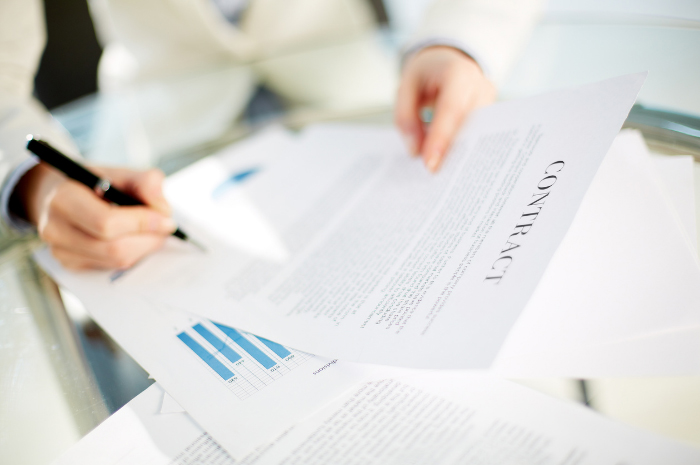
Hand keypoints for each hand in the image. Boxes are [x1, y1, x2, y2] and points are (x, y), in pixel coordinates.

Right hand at [16, 163, 175, 269]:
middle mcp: (55, 228)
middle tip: (164, 228)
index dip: (141, 223)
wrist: (67, 194)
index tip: (166, 219)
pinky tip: (133, 239)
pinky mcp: (70, 265)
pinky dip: (131, 255)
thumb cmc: (99, 183)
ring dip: (143, 248)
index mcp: (64, 199)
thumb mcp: (122, 173)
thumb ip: (147, 183)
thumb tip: (163, 210)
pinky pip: (112, 268)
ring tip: (150, 232)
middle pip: (113, 248)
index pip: (106, 222)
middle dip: (148, 239)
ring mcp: (60, 251)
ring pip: (116, 261)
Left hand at [395, 46, 495, 171]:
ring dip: (459, 156)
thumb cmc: (426, 74)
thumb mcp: (407, 85)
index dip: (441, 139)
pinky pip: (476, 137)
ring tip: (443, 179)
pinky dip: (462, 151)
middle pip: (469, 126)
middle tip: (436, 180)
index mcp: (459, 73)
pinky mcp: (490, 115)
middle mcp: (481, 87)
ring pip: (477, 135)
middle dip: (452, 154)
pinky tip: (451, 168)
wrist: (450, 61)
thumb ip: (406, 116)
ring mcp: (490, 102)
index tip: (430, 165)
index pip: (451, 110)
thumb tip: (415, 152)